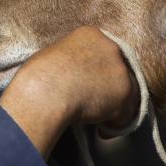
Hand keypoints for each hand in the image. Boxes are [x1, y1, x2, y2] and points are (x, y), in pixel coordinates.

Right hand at [0, 26, 138, 159]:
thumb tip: (72, 75)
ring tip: (98, 118)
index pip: (104, 53)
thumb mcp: (54, 55)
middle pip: (119, 70)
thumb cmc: (37, 76)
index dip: (98, 70)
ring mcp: (119, 70)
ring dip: (114, 106)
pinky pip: (126, 116)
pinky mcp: (123, 95)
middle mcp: (109, 47)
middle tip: (94, 100)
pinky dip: (114, 125)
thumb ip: (72, 60)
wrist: (43, 93)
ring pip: (127, 93)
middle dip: (109, 86)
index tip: (89, 82)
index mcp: (90, 34)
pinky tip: (100, 130)